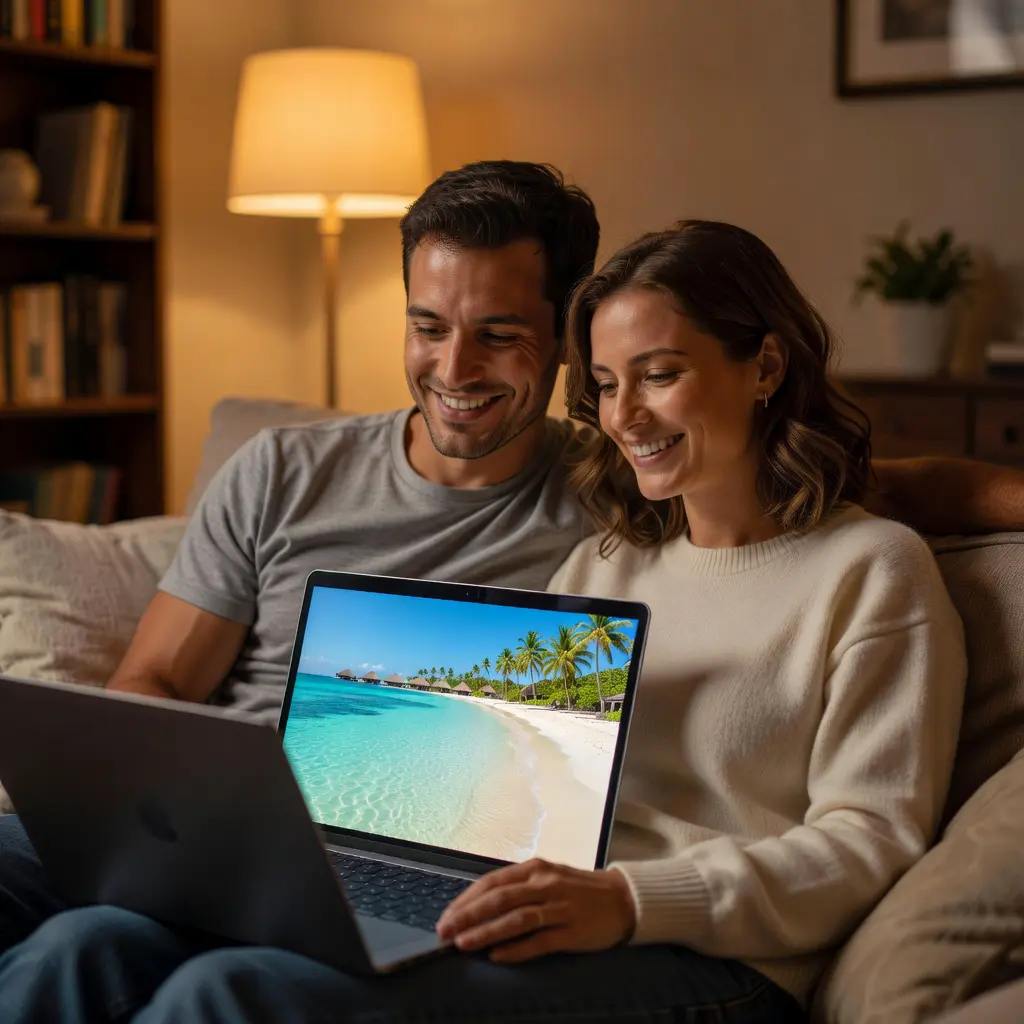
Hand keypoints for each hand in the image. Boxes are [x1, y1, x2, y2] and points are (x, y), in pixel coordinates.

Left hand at [436, 858, 635, 963]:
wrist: (624, 899)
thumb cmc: (579, 890)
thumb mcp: (548, 878)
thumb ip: (519, 888)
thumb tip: (481, 907)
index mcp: (535, 869)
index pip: (492, 882)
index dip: (467, 900)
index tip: (446, 916)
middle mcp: (545, 884)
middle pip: (499, 899)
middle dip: (468, 915)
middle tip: (445, 932)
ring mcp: (559, 907)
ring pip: (516, 918)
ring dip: (487, 932)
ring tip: (464, 944)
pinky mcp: (572, 931)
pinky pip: (540, 941)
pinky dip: (517, 949)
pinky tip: (498, 956)